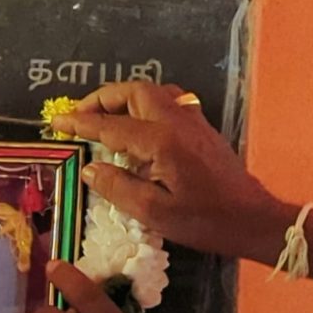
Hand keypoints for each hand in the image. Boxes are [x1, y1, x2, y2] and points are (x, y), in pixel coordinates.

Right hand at [54, 80, 292, 264]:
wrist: (255, 220)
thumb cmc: (206, 221)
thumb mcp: (155, 213)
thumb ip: (118, 187)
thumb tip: (91, 168)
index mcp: (161, 141)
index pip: (111, 125)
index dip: (81, 123)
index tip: (57, 122)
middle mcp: (176, 121)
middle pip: (134, 91)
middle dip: (102, 98)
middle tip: (80, 115)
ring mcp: (193, 121)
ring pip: (153, 92)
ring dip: (125, 98)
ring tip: (105, 117)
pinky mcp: (202, 129)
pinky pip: (168, 102)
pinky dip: (144, 105)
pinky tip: (137, 127)